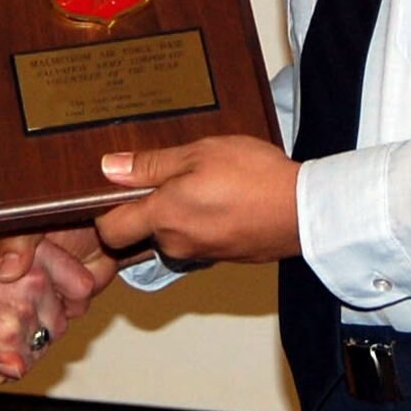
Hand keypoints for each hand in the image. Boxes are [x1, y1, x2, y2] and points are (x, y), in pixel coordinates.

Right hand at [0, 198, 71, 381]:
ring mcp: (19, 313)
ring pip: (37, 348)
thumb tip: (26, 244)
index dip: (68, 300)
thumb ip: (13, 234)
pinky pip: (14, 366)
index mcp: (39, 253)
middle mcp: (36, 284)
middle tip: (8, 325)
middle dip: (38, 330)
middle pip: (59, 323)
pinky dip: (0, 366)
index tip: (52, 304)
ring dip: (16, 350)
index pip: (82, 286)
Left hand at [95, 136, 301, 264]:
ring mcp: (199, 255)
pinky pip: (195, 240)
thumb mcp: (200, 153)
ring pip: (169, 236)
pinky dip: (199, 223)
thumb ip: (151, 164)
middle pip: (139, 233)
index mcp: (164, 217)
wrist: (306, 209)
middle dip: (145, 208)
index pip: (109, 231)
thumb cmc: (255, 177)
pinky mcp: (221, 257)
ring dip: (175, 214)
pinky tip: (220, 200)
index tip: (114, 191)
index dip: (104, 212)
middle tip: (166, 176)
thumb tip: (111, 168)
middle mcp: (176, 244)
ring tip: (201, 183)